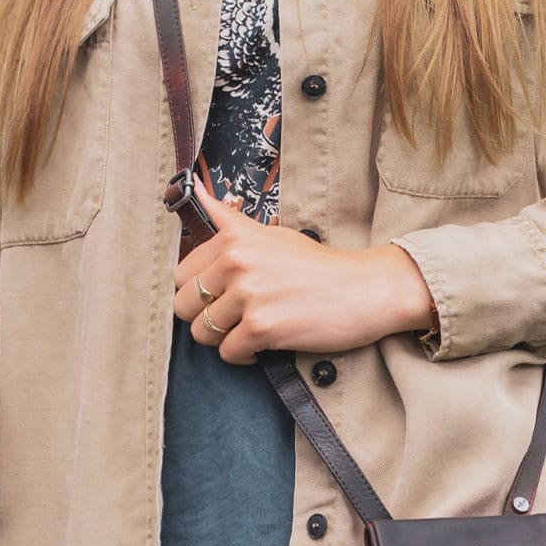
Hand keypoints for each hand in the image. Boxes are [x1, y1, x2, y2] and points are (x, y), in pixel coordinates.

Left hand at [172, 178, 435, 364]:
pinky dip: (244, 356)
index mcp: (233, 239)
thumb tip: (196, 189)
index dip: (199, 294)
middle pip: (184, 306)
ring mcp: (247, 295)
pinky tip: (264, 346)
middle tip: (235, 321)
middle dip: (205, 319)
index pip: (181, 275)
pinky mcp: (261, 327)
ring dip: (224, 340)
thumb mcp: (273, 234)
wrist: (364, 290)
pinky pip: (229, 352)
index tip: (224, 299)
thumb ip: (231, 223)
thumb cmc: (321, 267)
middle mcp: (235, 263)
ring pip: (203, 333)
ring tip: (251, 333)